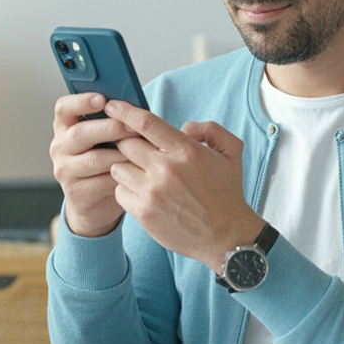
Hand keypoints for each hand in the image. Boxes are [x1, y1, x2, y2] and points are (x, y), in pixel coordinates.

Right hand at [50, 93, 140, 236]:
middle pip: (80, 133)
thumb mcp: (105, 137)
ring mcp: (65, 171)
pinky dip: (121, 177)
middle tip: (133, 128)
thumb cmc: (106, 159)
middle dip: (110, 128)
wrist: (96, 201)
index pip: (64, 108)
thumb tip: (132, 106)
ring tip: (140, 153)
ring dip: (120, 155)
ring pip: (93, 159)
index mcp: (65, 126)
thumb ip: (111, 120)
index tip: (102, 99)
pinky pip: (101, 182)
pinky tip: (134, 174)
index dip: (81, 101)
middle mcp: (59, 147)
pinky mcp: (76, 193)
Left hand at [104, 100, 264, 270]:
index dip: (125, 111)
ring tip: (142, 175)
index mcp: (186, 151)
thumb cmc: (227, 194)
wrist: (227, 237)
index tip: (112, 106)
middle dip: (128, 144)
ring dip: (126, 168)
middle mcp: (166, 169)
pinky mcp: (144, 213)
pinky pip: (119, 192)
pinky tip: (143, 194)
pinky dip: (127, 191)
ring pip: (118, 167)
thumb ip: (210, 130)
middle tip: (137, 151)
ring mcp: (153, 192)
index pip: (146, 123)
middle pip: (126, 143)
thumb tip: (184, 127)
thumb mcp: (231, 153)